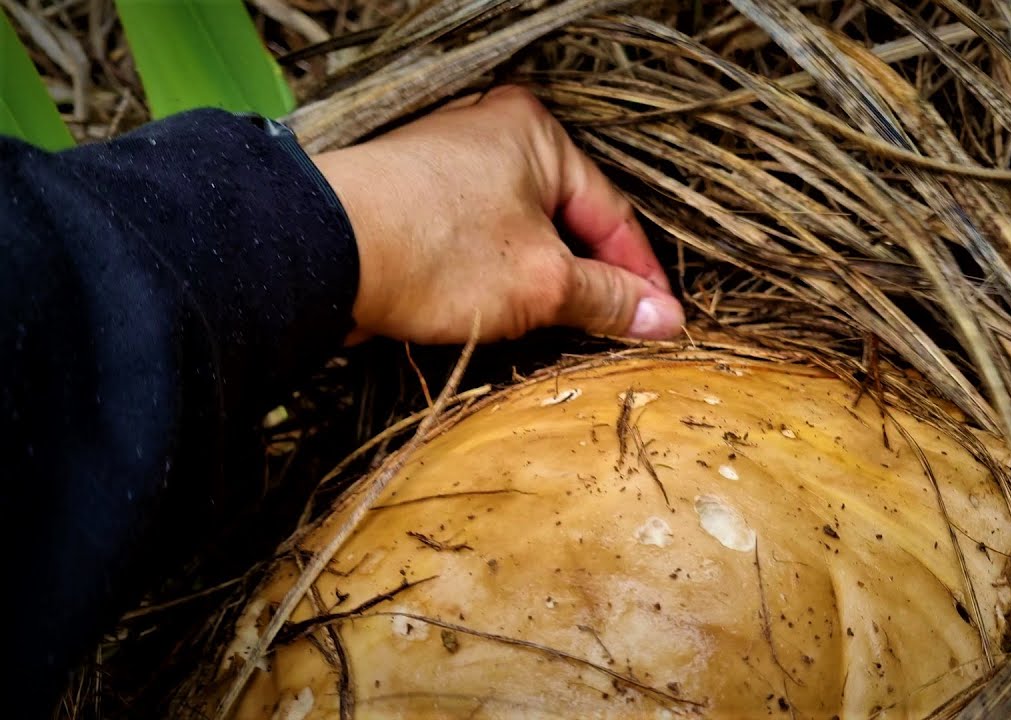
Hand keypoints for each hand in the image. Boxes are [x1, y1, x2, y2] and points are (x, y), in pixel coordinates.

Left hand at [311, 85, 684, 345]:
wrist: (322, 251)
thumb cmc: (437, 248)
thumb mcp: (542, 281)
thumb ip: (608, 299)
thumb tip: (662, 320)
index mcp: (536, 133)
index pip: (612, 213)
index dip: (641, 277)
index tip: (660, 323)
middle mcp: (492, 136)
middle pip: (567, 222)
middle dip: (591, 281)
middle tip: (615, 332)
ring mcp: (449, 168)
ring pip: (522, 236)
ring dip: (543, 285)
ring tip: (559, 331)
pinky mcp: (413, 203)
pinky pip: (479, 243)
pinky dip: (499, 279)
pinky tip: (503, 316)